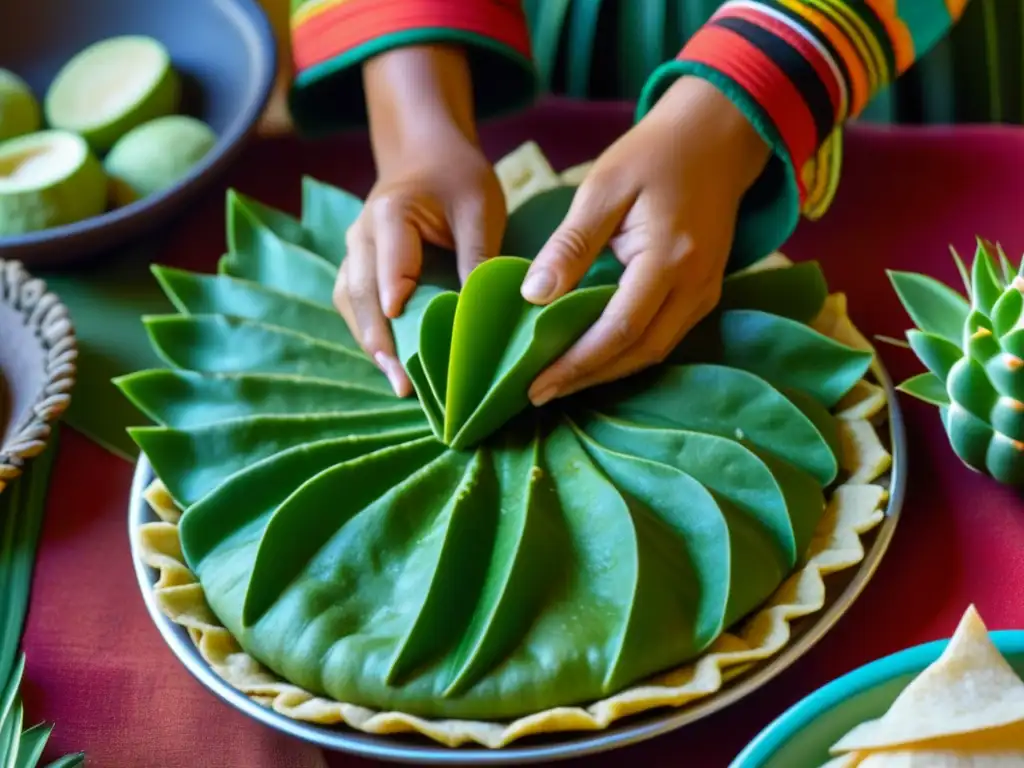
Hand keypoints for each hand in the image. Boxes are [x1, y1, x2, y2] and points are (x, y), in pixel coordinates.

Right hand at [335, 46, 505, 396]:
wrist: (426, 154)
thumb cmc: (458, 179)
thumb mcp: (480, 209)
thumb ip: (479, 256)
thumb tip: (485, 314)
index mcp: (392, 215)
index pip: (390, 267)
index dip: (395, 304)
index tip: (403, 340)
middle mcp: (361, 236)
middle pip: (361, 295)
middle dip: (381, 341)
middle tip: (404, 384)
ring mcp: (354, 254)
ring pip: (351, 305)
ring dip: (373, 345)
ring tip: (400, 385)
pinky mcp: (358, 269)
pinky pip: (357, 307)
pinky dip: (373, 336)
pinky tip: (396, 366)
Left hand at [521, 76, 771, 405]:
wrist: (717, 137)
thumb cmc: (653, 155)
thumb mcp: (603, 188)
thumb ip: (570, 245)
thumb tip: (532, 296)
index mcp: (669, 258)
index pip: (618, 329)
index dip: (575, 363)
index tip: (533, 384)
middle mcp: (695, 287)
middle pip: (638, 353)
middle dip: (586, 379)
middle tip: (537, 394)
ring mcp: (705, 294)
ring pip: (654, 352)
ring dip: (606, 372)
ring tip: (558, 383)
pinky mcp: (704, 294)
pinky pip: (664, 338)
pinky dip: (626, 354)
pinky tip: (592, 357)